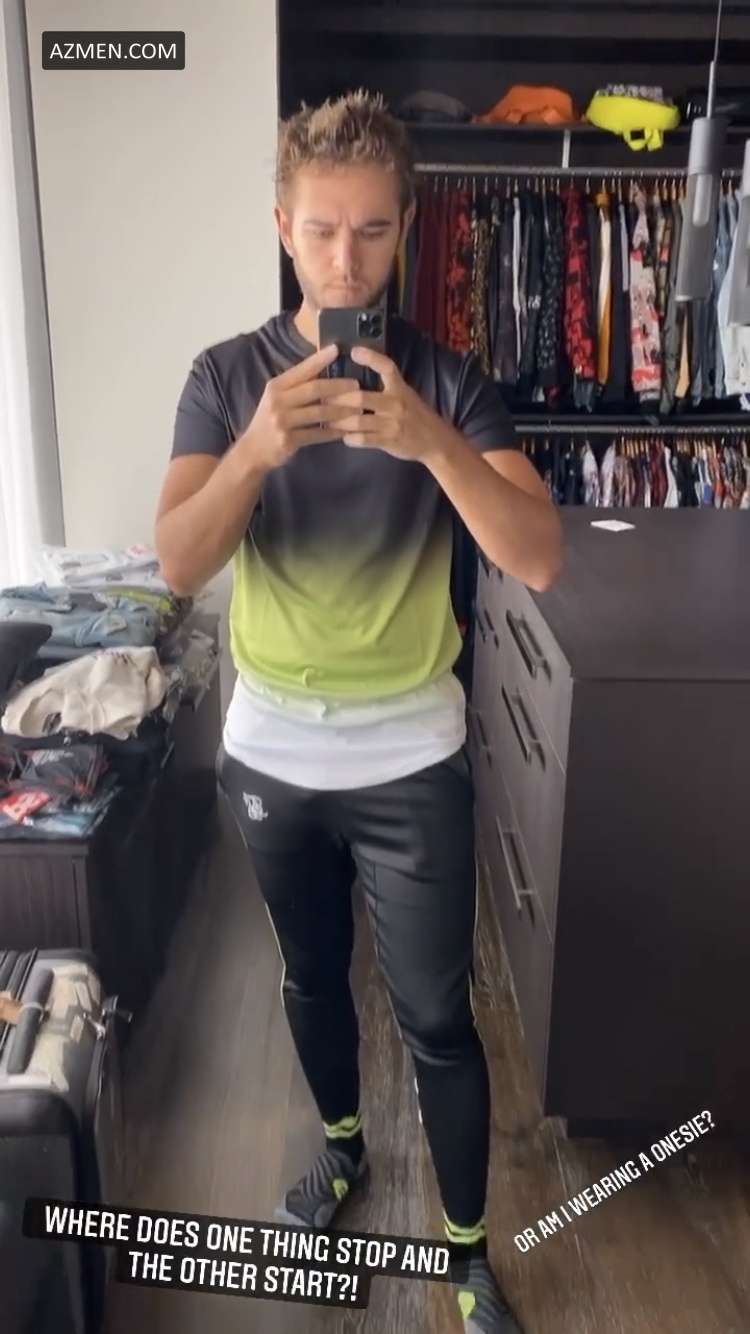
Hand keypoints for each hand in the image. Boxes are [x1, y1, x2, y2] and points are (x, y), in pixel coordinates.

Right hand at [242, 344, 357, 470]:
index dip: (319, 359)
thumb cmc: (269, 420)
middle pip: (314, 389)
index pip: (301, 370)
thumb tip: (322, 368)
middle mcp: (277, 401)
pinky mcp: (288, 440)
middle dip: (338, 386)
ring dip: (341, 411)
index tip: (336, 349)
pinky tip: (346, 431)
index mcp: (276, 387)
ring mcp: (282, 421)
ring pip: (319, 413)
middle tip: (357, 385)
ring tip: (359, 410)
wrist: (252, 451)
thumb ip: (295, 386)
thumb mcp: (276, 398)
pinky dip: (333, 433)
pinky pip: (317, 435)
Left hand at [333, 346, 447, 462]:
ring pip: (358, 420)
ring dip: (339, 421)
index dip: (370, 358)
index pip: (386, 367)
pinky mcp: (389, 441)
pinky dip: (350, 438)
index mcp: (400, 388)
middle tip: (322, 398)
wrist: (436, 441)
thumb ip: (385, 386)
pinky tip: (343, 437)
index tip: (353, 351)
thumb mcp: (405, 395)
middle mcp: (395, 403)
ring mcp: (391, 423)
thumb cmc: (415, 416)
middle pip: (361, 397)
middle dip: (338, 399)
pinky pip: (363, 439)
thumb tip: (354, 380)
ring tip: (327, 419)